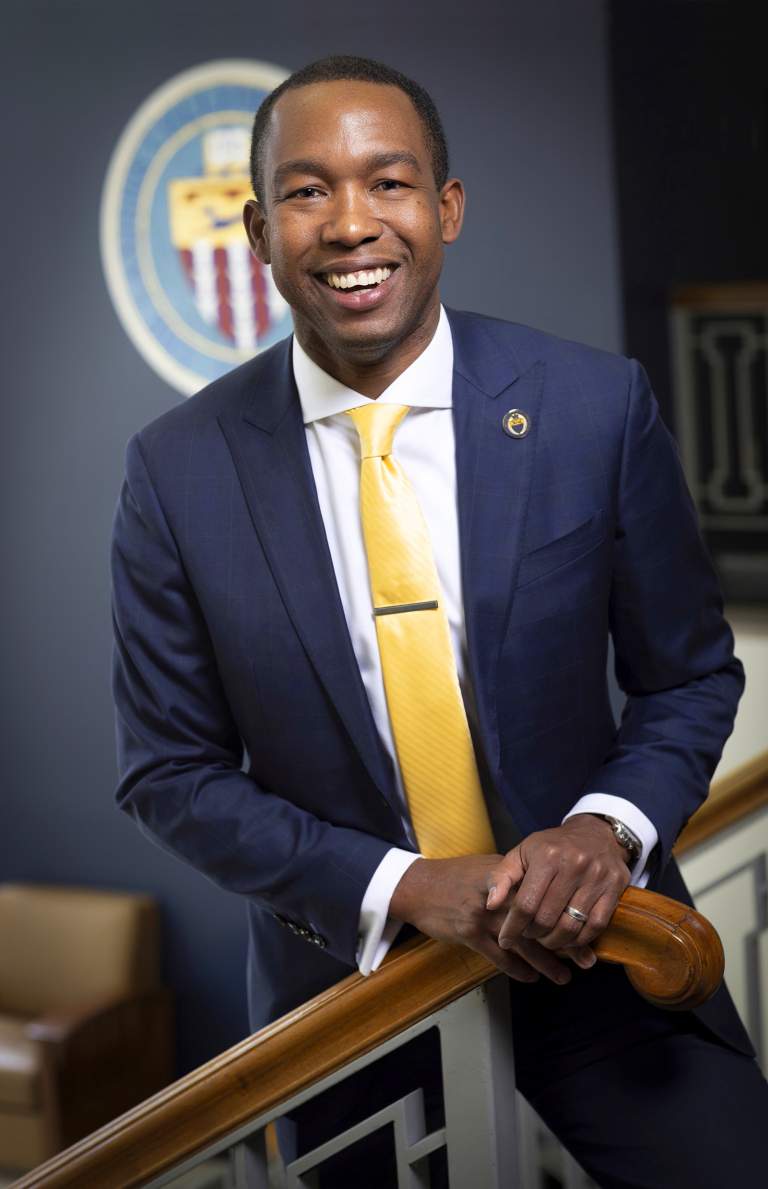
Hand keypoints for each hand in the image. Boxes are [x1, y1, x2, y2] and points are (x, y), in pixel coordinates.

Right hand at [389, 854, 595, 985]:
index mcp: (507, 875)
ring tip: (564, 976)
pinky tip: (530, 977)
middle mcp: (499, 895)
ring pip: (523, 943)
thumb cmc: (454, 876)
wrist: (418, 886)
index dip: (566, 913)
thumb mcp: (486, 867)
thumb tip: (545, 891)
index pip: (544, 895)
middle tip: (587, 959)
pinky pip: (499, 956)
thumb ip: (514, 879)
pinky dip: (517, 969)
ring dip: (546, 962)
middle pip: (540, 921)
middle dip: (565, 941)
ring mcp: (483, 915)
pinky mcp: (469, 933)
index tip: (587, 927)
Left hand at [486, 814, 631, 958]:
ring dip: (554, 942)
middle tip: (527, 936)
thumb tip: (490, 904)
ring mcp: (597, 877)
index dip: (512, 927)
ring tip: (545, 938)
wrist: (596, 833)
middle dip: (532, 935)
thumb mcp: (523, 852)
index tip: (505, 940)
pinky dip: (579, 940)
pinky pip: (595, 927)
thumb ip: (501, 876)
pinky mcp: (615, 888)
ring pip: (571, 926)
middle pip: (547, 918)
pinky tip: (568, 938)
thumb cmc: (552, 847)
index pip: (525, 903)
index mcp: (547, 856)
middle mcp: (574, 865)